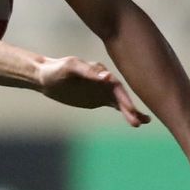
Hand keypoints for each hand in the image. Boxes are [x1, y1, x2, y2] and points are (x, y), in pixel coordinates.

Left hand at [35, 57, 150, 126]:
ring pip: (121, 102)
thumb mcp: (70, 67)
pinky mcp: (100, 98)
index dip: (123, 97)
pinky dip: (126, 112)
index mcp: (100, 71)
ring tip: (144, 122)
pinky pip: (116, 106)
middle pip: (121, 95)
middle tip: (138, 121)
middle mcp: (105, 80)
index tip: (130, 108)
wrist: (45, 77)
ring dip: (132, 111)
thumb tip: (107, 76)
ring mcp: (103, 90)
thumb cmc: (56, 69)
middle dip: (130, 108)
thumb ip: (88, 72)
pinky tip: (137, 120)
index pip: (115, 86)